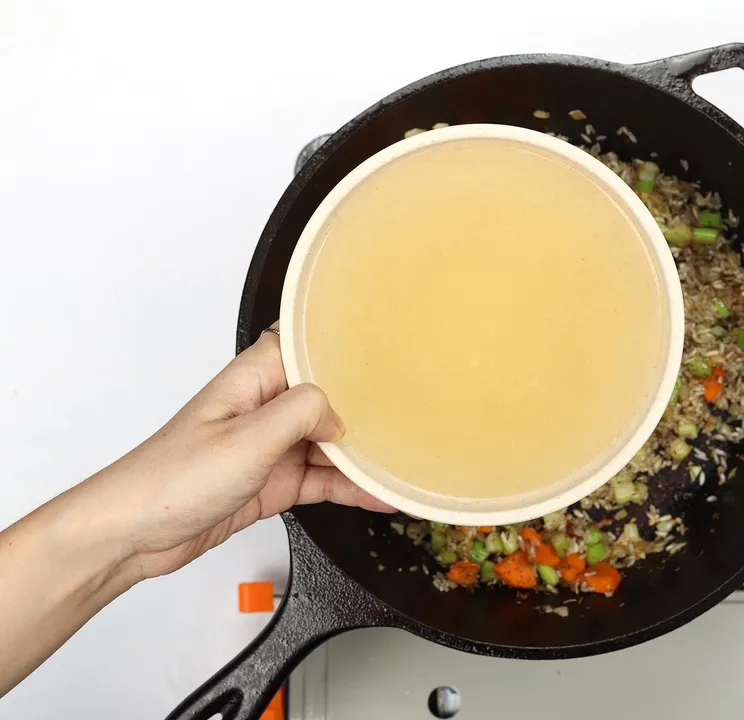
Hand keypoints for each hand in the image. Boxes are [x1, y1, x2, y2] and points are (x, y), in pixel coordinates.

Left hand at [95, 325, 393, 580]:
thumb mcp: (248, 438)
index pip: (308, 344)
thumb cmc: (169, 479)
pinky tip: (379, 495)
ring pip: (331, 443)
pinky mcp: (272, 482)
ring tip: (403, 462)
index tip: (385, 350)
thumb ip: (301, 413)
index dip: (344, 345)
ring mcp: (270, 446)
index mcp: (255, 379)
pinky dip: (351, 488)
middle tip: (409, 411)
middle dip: (365, 406)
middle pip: (329, 397)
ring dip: (363, 455)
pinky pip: (323, 480)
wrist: (134, 536)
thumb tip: (339, 414)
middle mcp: (265, 407)